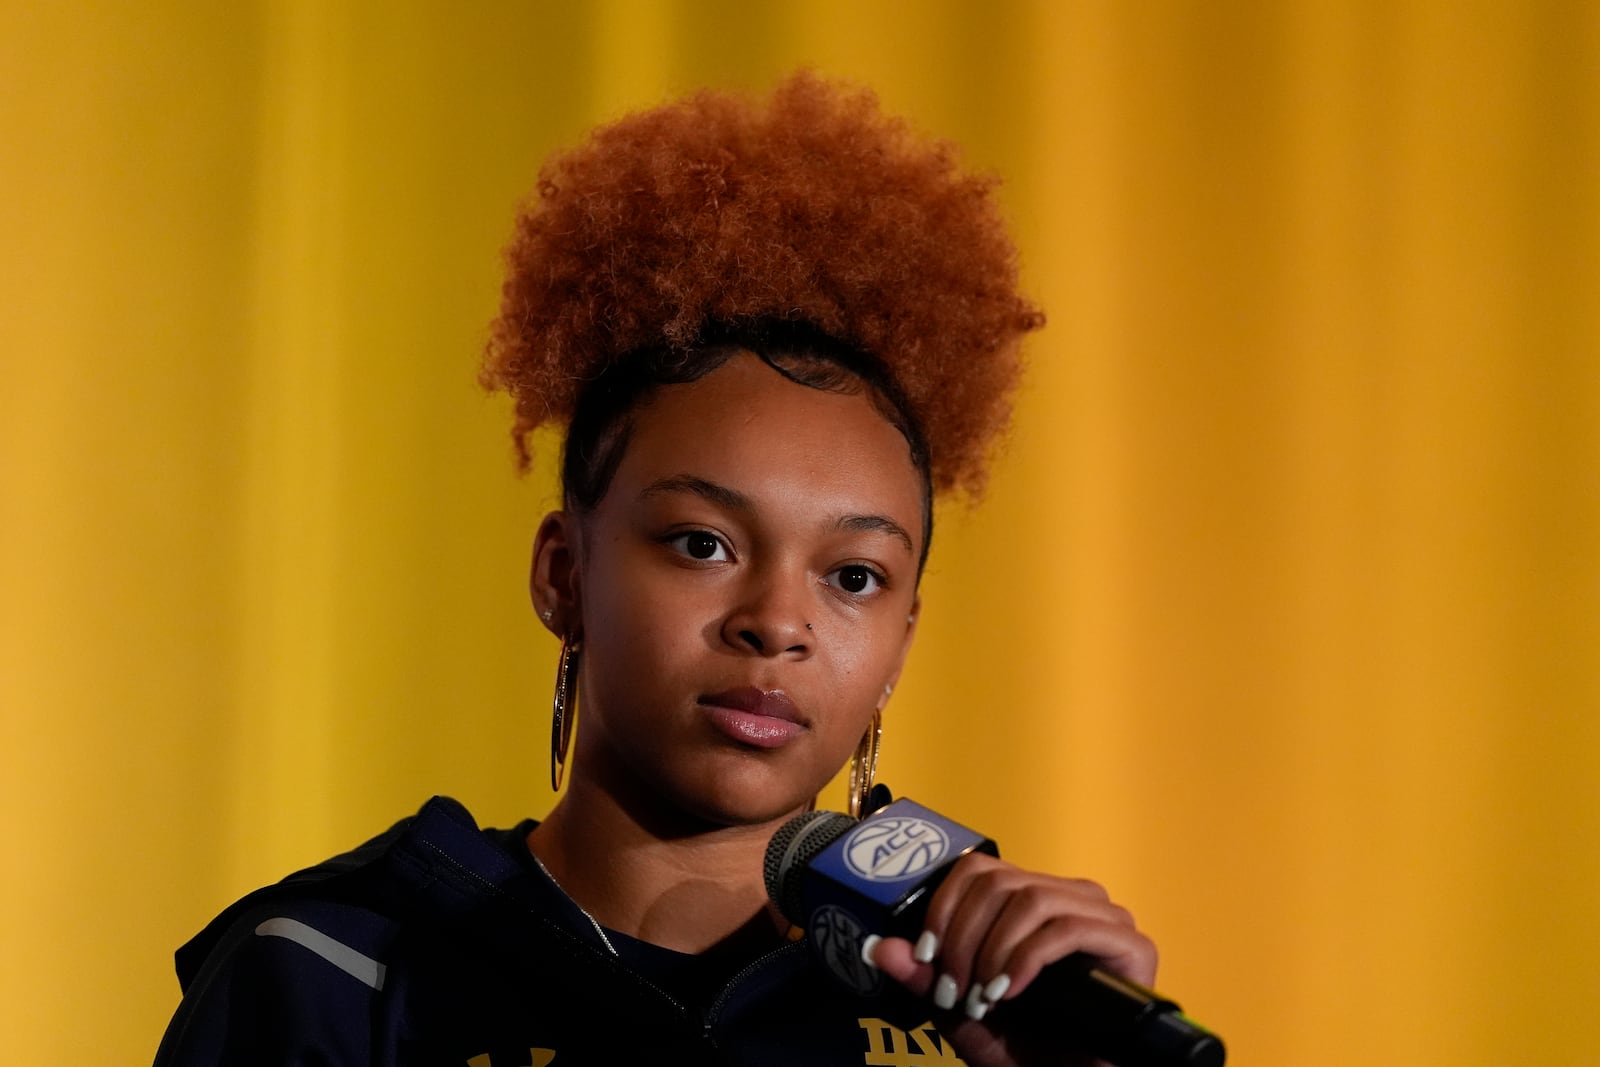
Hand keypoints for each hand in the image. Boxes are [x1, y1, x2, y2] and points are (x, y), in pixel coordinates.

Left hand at [862, 852, 1157, 1066]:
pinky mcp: (1132, 945)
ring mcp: (1105, 917)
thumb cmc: (1028, 1050)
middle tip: (954, 989)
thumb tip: (881, 946)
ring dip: (993, 949)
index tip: (926, 958)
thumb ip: (925, 980)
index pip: (978, 868)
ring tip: (983, 996)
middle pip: (999, 881)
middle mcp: (1070, 897)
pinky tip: (1009, 990)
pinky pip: (1069, 928)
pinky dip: (1027, 958)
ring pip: (1032, 897)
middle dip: (963, 937)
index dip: (943, 907)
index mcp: (1032, 901)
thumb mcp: (962, 1013)